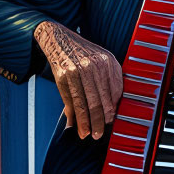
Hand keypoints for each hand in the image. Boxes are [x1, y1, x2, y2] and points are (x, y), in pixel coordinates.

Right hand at [33, 21, 122, 139]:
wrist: (58, 38)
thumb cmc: (82, 52)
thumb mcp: (101, 60)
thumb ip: (109, 81)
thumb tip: (112, 109)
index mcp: (108, 61)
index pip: (115, 94)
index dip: (113, 112)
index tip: (112, 124)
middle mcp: (93, 65)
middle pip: (100, 101)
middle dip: (101, 122)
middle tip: (100, 134)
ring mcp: (77, 70)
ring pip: (84, 104)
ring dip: (86, 123)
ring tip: (87, 134)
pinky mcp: (63, 76)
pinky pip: (70, 100)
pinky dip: (72, 115)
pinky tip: (74, 124)